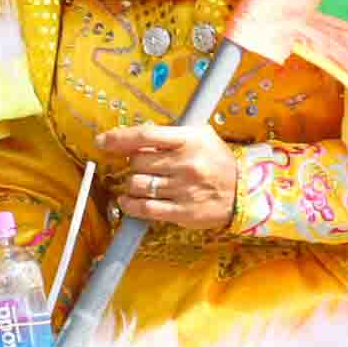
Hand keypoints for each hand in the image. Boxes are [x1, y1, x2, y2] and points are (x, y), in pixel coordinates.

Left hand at [96, 121, 238, 231]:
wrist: (245, 192)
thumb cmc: (215, 161)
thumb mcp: (199, 136)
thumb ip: (167, 134)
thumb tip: (130, 137)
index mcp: (188, 140)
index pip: (144, 136)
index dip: (118, 138)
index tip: (102, 142)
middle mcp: (185, 164)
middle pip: (136, 162)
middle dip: (133, 164)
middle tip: (143, 166)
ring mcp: (183, 189)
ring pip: (137, 185)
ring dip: (132, 185)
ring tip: (141, 183)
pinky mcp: (182, 212)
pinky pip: (144, 209)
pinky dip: (130, 205)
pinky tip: (129, 201)